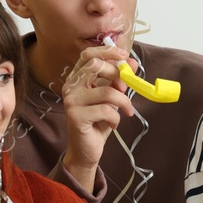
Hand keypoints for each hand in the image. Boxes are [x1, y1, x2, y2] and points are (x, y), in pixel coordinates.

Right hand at [59, 44, 137, 181]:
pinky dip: (116, 118)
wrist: (86, 150)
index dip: (108, 51)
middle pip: (96, 66)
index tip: (125, 56)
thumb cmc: (98, 122)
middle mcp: (70, 87)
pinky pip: (106, 110)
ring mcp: (70, 101)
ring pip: (107, 91)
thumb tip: (132, 62)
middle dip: (117, 74)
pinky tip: (113, 124)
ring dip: (123, 102)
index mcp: (76, 79)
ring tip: (126, 111)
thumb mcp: (112, 98)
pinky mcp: (75, 116)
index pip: (88, 55)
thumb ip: (119, 80)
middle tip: (126, 88)